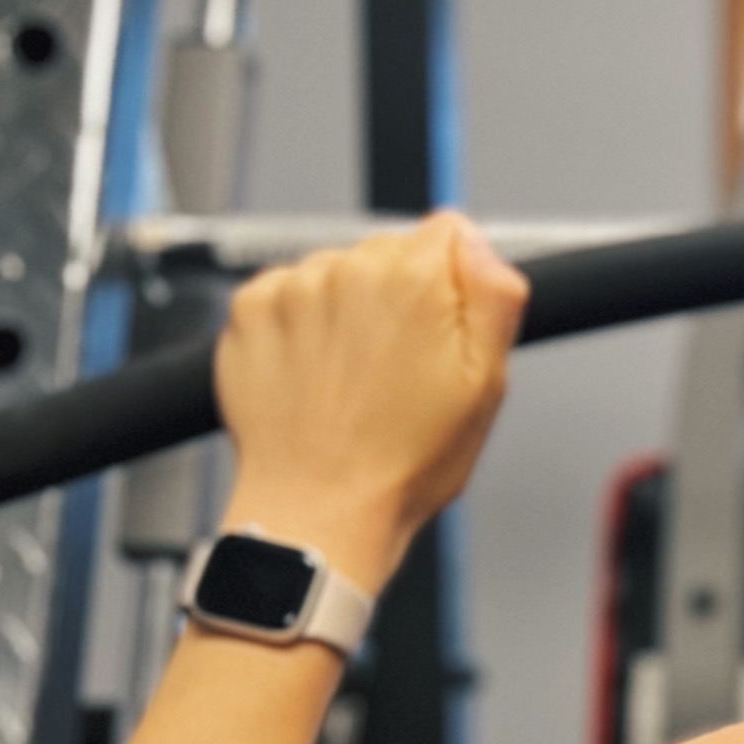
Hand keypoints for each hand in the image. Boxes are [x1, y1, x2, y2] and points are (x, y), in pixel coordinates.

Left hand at [213, 213, 527, 593]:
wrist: (318, 510)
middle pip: (390, 251)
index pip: (448, 233)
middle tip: (398, 368)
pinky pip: (288, 293)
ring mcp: (293, 288)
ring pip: (338, 273)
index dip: (454, 283)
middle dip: (400, 297)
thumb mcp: (487, 385)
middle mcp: (348, 269)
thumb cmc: (402, 464)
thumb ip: (495, 295)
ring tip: (353, 379)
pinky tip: (316, 374)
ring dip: (347, 311)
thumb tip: (477, 242)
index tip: (442, 330)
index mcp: (414, 278)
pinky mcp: (249, 309)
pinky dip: (300, 325)